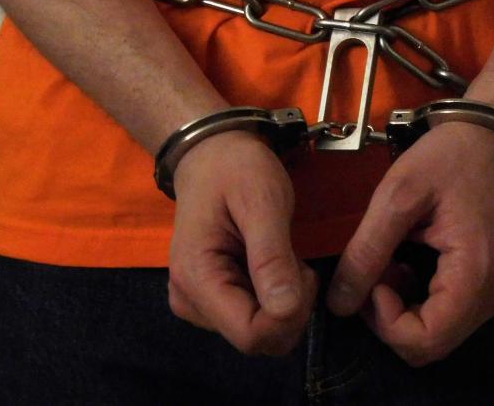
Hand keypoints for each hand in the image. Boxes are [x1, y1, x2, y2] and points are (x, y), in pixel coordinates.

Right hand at [166, 128, 319, 356]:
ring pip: (256, 332)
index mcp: (197, 278)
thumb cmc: (236, 169)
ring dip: (282, 302)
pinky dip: (272, 297)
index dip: (290, 315)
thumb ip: (272, 256)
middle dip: (290, 308)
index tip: (304, 272)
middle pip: (255, 340)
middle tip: (297, 261)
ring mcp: (196, 302)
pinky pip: (250, 318)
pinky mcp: (208, 298)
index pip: (251, 336)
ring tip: (282, 255)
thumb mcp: (262, 201)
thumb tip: (286, 308)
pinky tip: (271, 263)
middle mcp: (189, 300)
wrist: (211, 154)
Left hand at [325, 119, 493, 366]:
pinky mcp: (484, 285)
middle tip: (375, 270)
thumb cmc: (448, 158)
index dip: (385, 323)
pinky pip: (444, 315)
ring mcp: (491, 293)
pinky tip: (403, 262)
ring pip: (435, 334)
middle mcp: (491, 296)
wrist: (491, 137)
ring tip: (388, 260)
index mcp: (475, 275)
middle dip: (389, 317)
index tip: (374, 278)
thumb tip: (339, 305)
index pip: (425, 342)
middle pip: (430, 345)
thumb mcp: (397, 196)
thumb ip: (366, 252)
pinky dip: (414, 300)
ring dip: (400, 308)